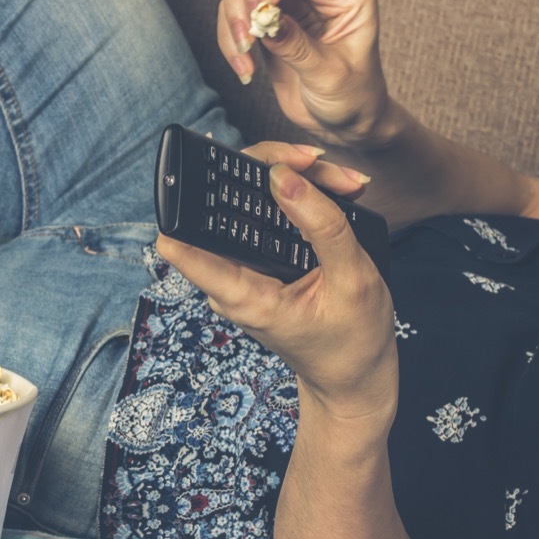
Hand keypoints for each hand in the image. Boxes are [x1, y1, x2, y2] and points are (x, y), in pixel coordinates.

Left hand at [156, 141, 397, 424]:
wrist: (355, 377)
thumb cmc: (354, 340)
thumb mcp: (353, 281)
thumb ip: (321, 227)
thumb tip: (282, 178)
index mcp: (243, 296)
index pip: (182, 243)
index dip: (186, 197)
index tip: (209, 161)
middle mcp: (232, 282)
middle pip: (225, 206)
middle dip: (269, 172)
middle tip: (316, 164)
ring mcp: (245, 272)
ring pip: (251, 206)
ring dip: (294, 182)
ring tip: (342, 181)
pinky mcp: (261, 265)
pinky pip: (267, 219)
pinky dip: (299, 200)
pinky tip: (334, 190)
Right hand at [218, 0, 396, 149]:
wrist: (345, 125)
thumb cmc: (353, 98)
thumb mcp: (331, 76)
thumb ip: (298, 46)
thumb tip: (265, 21)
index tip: (262, 5)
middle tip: (250, 24)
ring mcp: (286, 1)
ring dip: (233, 12)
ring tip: (245, 52)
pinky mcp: (264, 22)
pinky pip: (232, 12)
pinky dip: (228, 38)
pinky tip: (245, 67)